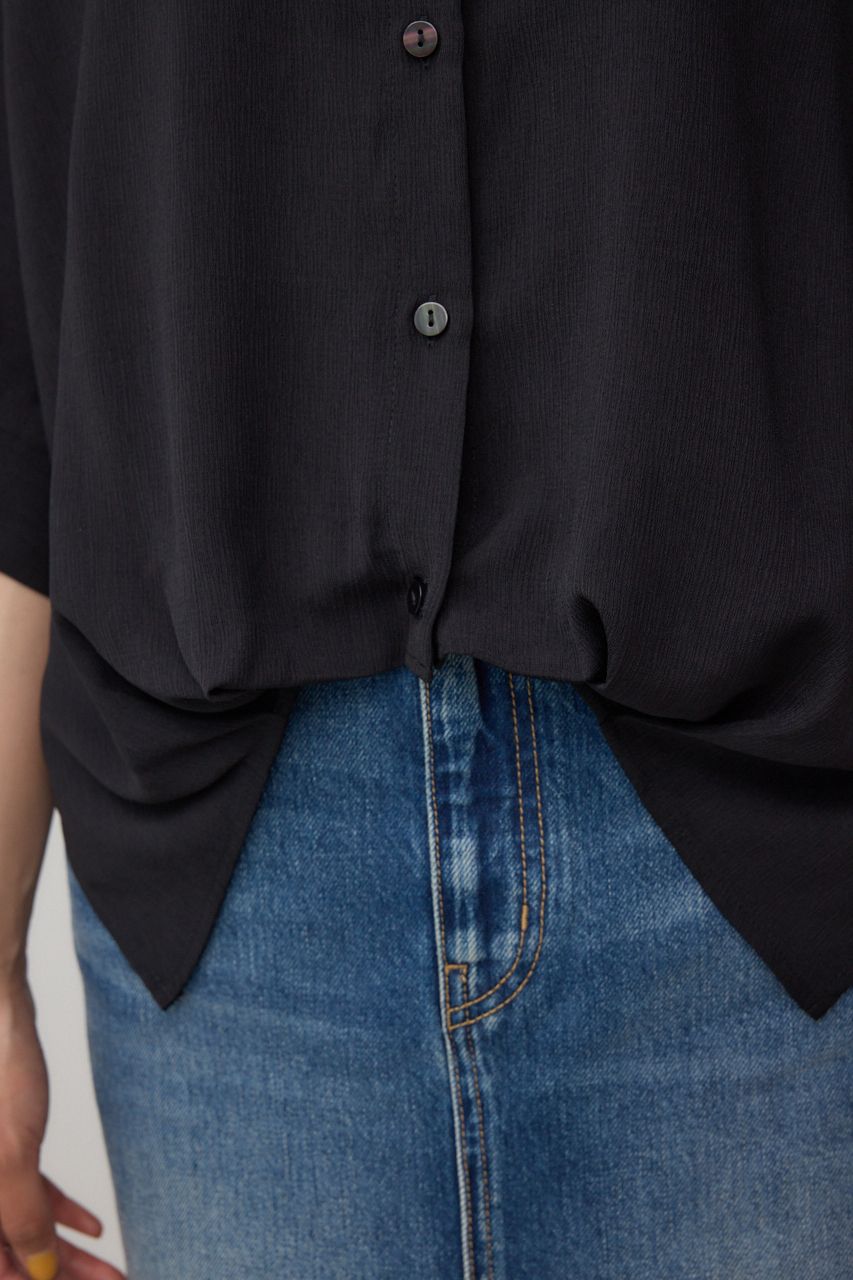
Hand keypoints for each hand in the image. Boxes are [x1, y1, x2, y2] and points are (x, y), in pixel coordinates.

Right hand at [0, 981, 124, 1279]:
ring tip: (108, 1267)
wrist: (0, 1015)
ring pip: (22, 1227)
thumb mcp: (11, 1159)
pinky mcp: (3, 1147)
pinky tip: (93, 1225)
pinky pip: (27, 1194)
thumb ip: (22, 1220)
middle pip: (9, 1253)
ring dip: (64, 1251)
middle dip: (57, 1274)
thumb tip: (40, 1274)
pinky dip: (58, 1212)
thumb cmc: (0, 1078)